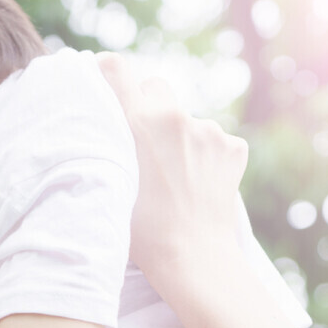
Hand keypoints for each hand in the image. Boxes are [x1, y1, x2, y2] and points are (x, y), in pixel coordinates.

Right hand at [97, 53, 248, 283]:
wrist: (192, 258)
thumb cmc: (140, 231)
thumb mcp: (107, 182)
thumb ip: (104, 145)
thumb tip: (94, 124)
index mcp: (139, 122)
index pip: (116, 69)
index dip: (107, 72)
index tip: (102, 81)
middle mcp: (176, 116)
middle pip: (156, 86)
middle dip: (148, 106)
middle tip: (141, 142)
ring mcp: (209, 131)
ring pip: (186, 119)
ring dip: (179, 137)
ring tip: (172, 178)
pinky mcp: (233, 147)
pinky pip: (213, 140)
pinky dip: (205, 155)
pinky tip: (196, 183)